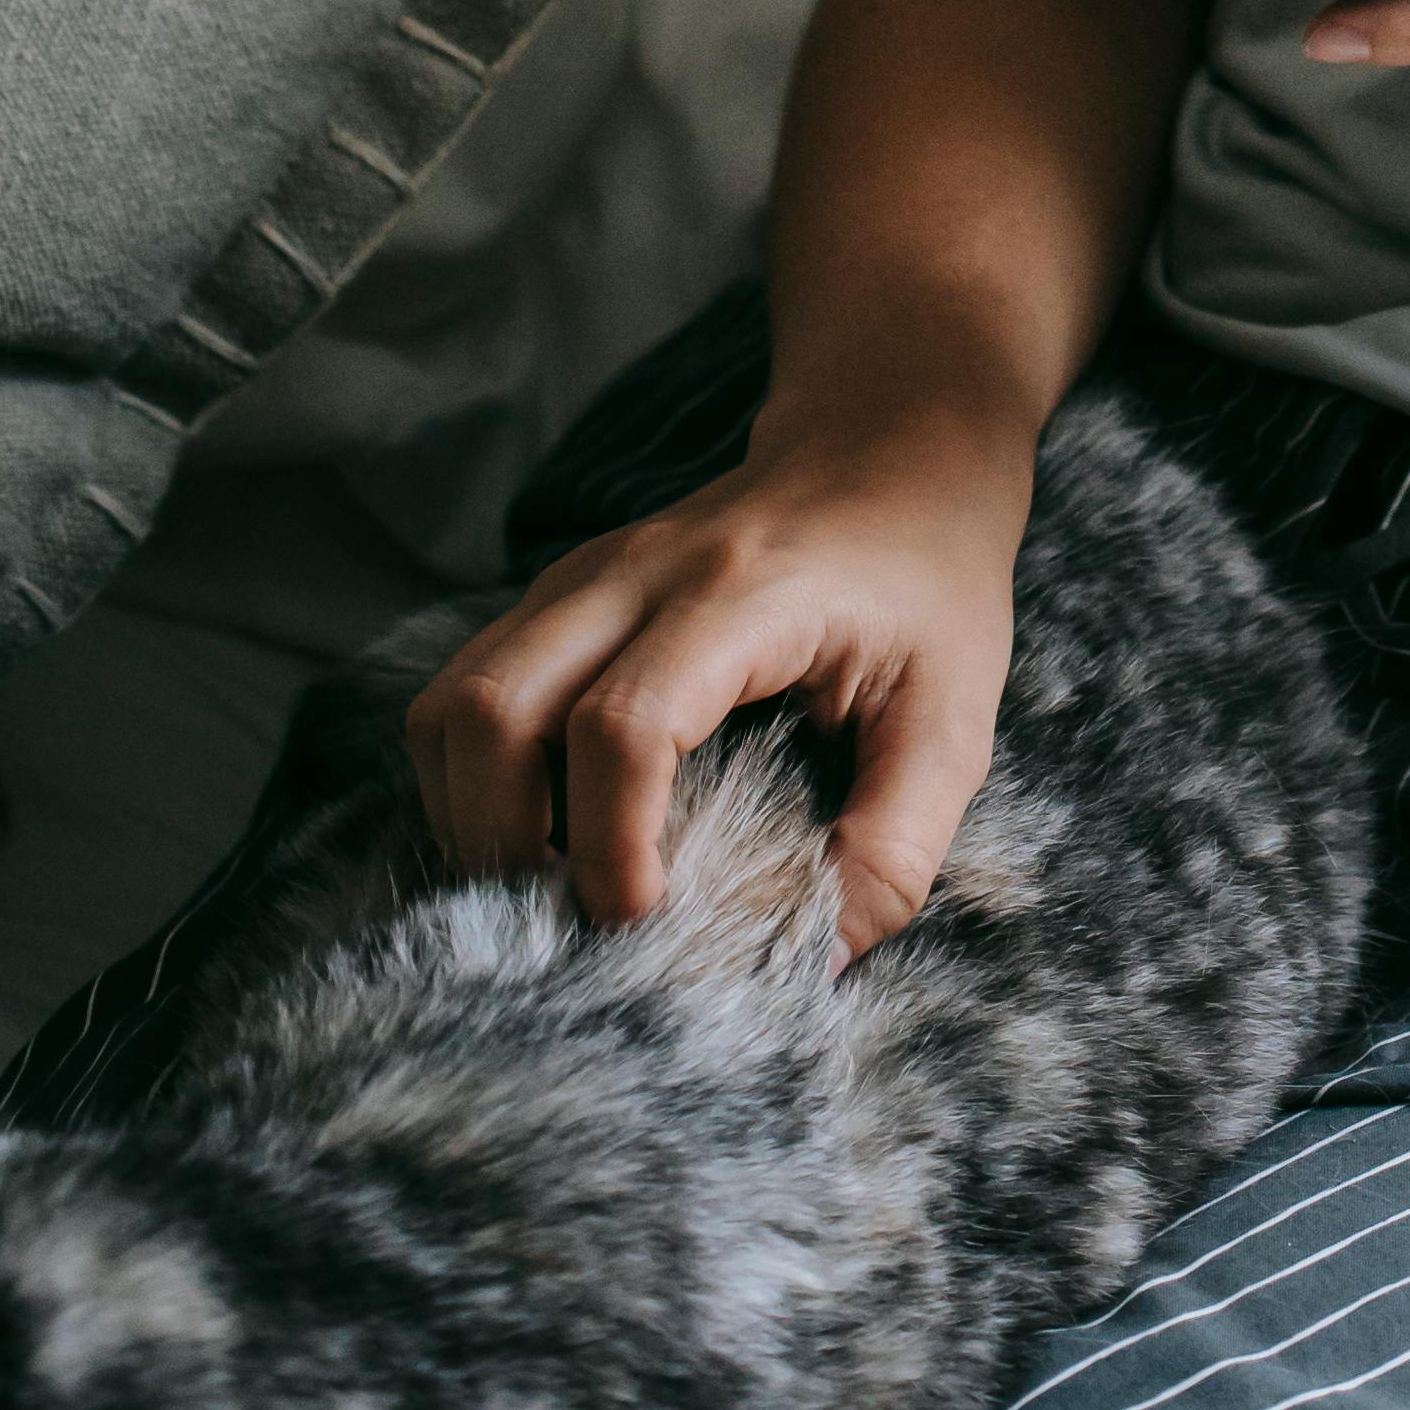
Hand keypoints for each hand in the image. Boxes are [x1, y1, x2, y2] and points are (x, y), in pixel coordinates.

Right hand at [403, 410, 1033, 960]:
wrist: (894, 441)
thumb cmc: (928, 580)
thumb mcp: (955, 713)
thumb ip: (896, 846)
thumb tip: (814, 969)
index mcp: (744, 594)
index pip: (626, 722)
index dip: (611, 843)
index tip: (641, 924)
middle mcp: (638, 572)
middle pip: (495, 707)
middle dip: (505, 841)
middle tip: (572, 919)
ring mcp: (584, 577)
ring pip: (454, 701)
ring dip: (473, 812)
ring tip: (547, 881)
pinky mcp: (561, 596)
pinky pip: (465, 691)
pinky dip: (473, 778)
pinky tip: (540, 829)